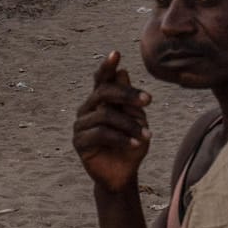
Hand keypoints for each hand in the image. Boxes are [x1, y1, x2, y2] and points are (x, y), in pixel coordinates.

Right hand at [73, 51, 150, 192]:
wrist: (124, 174)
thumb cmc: (131, 143)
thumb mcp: (137, 120)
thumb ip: (129, 100)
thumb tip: (122, 72)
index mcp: (101, 99)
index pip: (102, 78)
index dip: (107, 66)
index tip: (116, 53)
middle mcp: (88, 108)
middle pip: (104, 92)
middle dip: (127, 94)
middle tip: (148, 101)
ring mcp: (81, 124)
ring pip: (105, 115)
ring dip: (130, 124)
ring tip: (147, 135)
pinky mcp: (79, 142)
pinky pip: (100, 133)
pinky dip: (121, 138)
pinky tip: (136, 144)